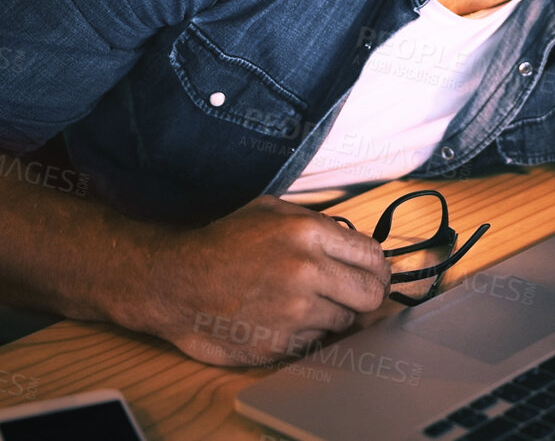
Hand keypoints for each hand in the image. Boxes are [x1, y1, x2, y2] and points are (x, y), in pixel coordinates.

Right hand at [128, 195, 389, 365]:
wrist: (176, 282)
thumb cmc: (222, 244)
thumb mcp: (269, 211)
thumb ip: (315, 222)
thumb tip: (355, 242)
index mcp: (307, 234)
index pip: (373, 257)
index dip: (378, 268)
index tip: (374, 274)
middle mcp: (306, 272)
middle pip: (371, 295)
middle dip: (367, 294)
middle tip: (354, 294)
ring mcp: (294, 312)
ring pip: (345, 321)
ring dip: (332, 314)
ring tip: (304, 303)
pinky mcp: (279, 343)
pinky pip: (315, 340)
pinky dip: (305, 332)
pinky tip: (281, 317)